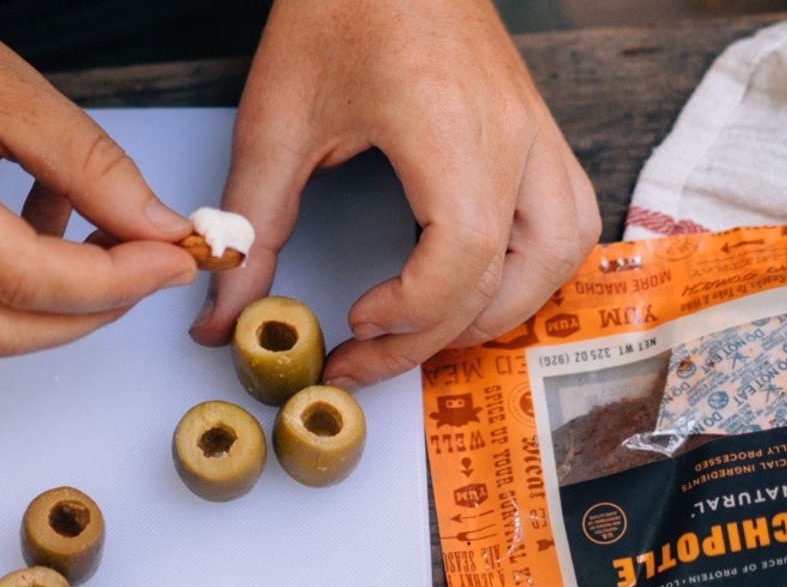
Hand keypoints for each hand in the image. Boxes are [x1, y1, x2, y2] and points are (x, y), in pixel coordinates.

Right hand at [0, 0, 196, 357]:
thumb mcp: (2, 86)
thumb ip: (88, 165)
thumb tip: (155, 229)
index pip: (27, 278)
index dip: (114, 281)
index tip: (171, 259)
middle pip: (3, 330)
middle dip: (91, 311)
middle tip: (147, 267)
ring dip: (49, 313)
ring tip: (91, 246)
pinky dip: (0, 300)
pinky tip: (28, 240)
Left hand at [188, 0, 599, 386]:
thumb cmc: (337, 9)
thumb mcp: (274, 122)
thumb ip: (251, 228)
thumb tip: (222, 317)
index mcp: (451, 128)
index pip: (466, 256)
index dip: (412, 313)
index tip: (353, 321)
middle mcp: (512, 133)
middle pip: (520, 272)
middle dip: (441, 334)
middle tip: (366, 353)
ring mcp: (536, 130)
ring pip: (561, 252)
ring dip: (499, 307)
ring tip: (423, 328)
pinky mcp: (536, 129)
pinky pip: (563, 219)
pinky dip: (525, 268)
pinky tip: (466, 282)